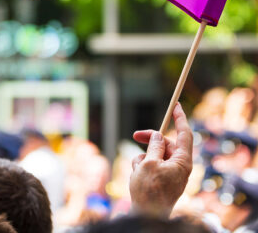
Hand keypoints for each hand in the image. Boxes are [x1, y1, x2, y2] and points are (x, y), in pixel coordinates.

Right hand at [129, 103, 192, 217]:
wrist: (146, 215)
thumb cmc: (150, 190)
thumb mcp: (149, 162)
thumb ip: (154, 145)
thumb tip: (158, 135)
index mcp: (182, 161)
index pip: (184, 134)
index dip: (180, 118)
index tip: (176, 105)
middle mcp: (179, 166)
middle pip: (165, 143)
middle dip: (150, 140)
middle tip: (136, 135)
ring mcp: (170, 173)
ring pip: (154, 154)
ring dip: (142, 157)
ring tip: (137, 170)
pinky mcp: (161, 179)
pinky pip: (150, 165)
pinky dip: (141, 166)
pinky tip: (137, 176)